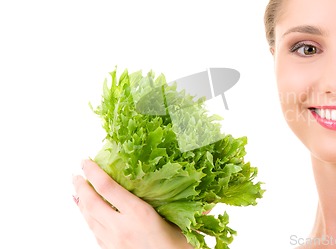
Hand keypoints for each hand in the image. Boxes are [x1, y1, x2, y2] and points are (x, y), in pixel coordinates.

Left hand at [72, 159, 192, 248]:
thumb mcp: (178, 222)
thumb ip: (177, 203)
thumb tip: (194, 185)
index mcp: (139, 215)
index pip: (108, 188)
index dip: (93, 173)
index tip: (86, 162)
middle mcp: (121, 227)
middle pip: (91, 203)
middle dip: (81, 186)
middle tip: (76, 174)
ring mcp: (113, 241)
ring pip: (89, 218)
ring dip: (80, 202)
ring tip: (77, 190)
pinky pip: (93, 232)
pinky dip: (87, 218)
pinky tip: (86, 214)